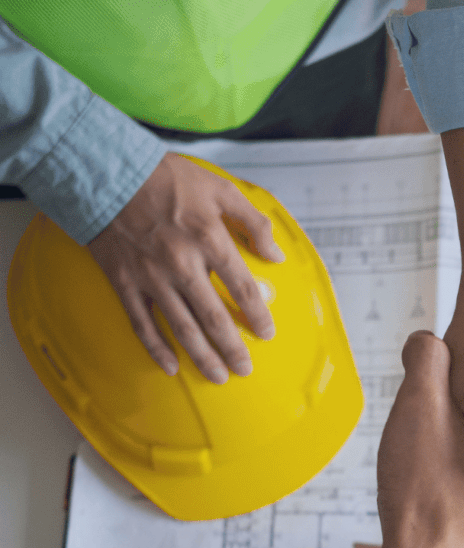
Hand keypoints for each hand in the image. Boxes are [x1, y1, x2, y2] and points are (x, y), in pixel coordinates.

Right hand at [87, 152, 284, 383]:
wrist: (105, 171)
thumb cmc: (164, 177)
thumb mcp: (219, 187)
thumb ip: (253, 221)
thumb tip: (275, 255)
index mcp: (209, 238)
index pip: (242, 287)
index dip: (257, 314)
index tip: (266, 333)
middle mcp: (182, 263)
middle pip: (214, 317)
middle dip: (233, 348)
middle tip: (245, 369)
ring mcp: (151, 276)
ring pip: (182, 327)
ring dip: (202, 356)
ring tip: (218, 376)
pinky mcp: (125, 282)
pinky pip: (142, 323)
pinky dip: (156, 348)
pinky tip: (171, 367)